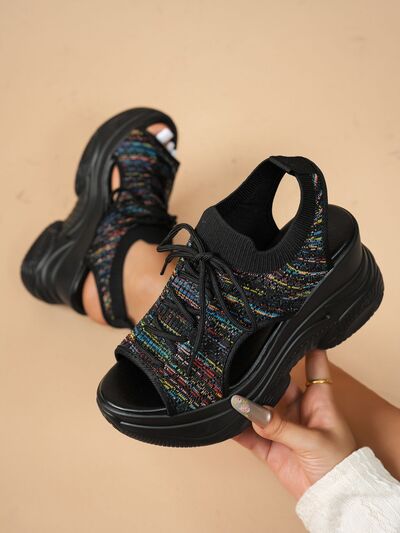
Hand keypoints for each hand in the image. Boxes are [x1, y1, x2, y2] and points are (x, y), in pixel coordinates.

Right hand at [232, 349, 355, 499]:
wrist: (333, 499)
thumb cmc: (339, 464)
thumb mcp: (312, 440)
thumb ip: (279, 425)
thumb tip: (250, 409)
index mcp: (318, 399)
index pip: (313, 363)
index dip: (303, 346)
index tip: (286, 329)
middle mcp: (299, 409)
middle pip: (277, 384)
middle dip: (261, 377)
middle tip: (240, 365)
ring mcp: (284, 427)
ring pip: (260, 409)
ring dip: (245, 404)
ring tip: (227, 392)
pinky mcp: (272, 447)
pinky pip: (250, 435)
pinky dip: (236, 430)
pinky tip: (224, 421)